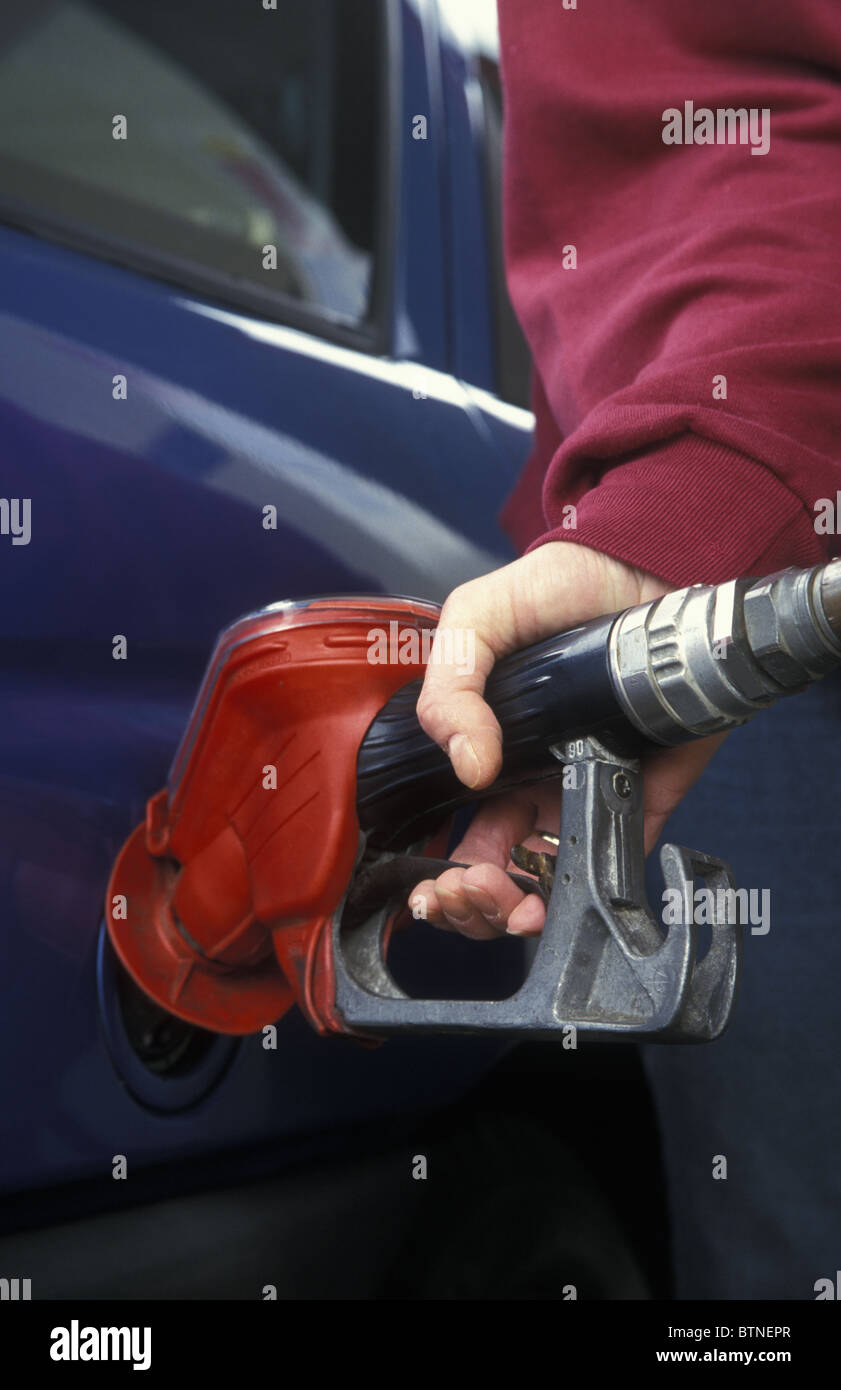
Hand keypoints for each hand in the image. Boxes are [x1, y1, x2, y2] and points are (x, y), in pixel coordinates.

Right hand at [410, 541, 725, 938]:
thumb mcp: (477, 620)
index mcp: (489, 753)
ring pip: (550, 880)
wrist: (645, 565)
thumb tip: (466, 765)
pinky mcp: (645, 794)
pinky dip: (588, 889)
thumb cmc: (560, 588)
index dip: (440, 873)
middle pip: (498, 872)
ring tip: (511, 902)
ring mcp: (589, 792)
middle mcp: (536, 783)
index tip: (432, 887)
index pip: (455, 833)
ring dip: (521, 910)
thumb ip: (451, 686)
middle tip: (469, 892)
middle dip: (475, 903)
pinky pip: (616, 858)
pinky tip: (559, 892)